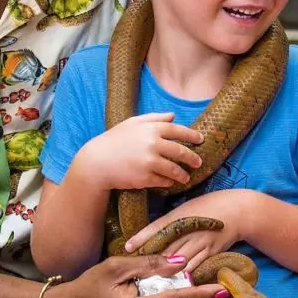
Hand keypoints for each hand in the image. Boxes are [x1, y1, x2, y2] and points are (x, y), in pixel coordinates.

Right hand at [78, 112, 203, 190]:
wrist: (97, 162)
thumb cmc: (114, 140)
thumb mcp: (132, 123)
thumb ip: (154, 118)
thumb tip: (173, 115)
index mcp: (151, 129)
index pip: (178, 131)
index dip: (192, 135)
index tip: (200, 140)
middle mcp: (153, 144)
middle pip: (181, 152)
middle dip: (193, 158)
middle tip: (198, 162)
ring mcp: (149, 162)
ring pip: (174, 169)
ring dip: (182, 174)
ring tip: (186, 177)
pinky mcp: (145, 178)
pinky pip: (163, 181)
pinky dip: (168, 182)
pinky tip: (170, 182)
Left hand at [122, 189, 257, 274]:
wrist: (238, 210)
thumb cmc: (208, 207)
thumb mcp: (185, 209)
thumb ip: (166, 224)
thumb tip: (142, 239)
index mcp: (181, 216)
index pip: (158, 227)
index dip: (142, 238)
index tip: (126, 248)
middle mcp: (189, 230)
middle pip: (166, 248)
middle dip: (149, 260)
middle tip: (132, 273)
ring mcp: (201, 243)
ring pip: (179, 261)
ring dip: (164, 272)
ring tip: (148, 285)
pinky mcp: (211, 253)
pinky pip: (195, 268)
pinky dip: (183, 277)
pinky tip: (173, 287)